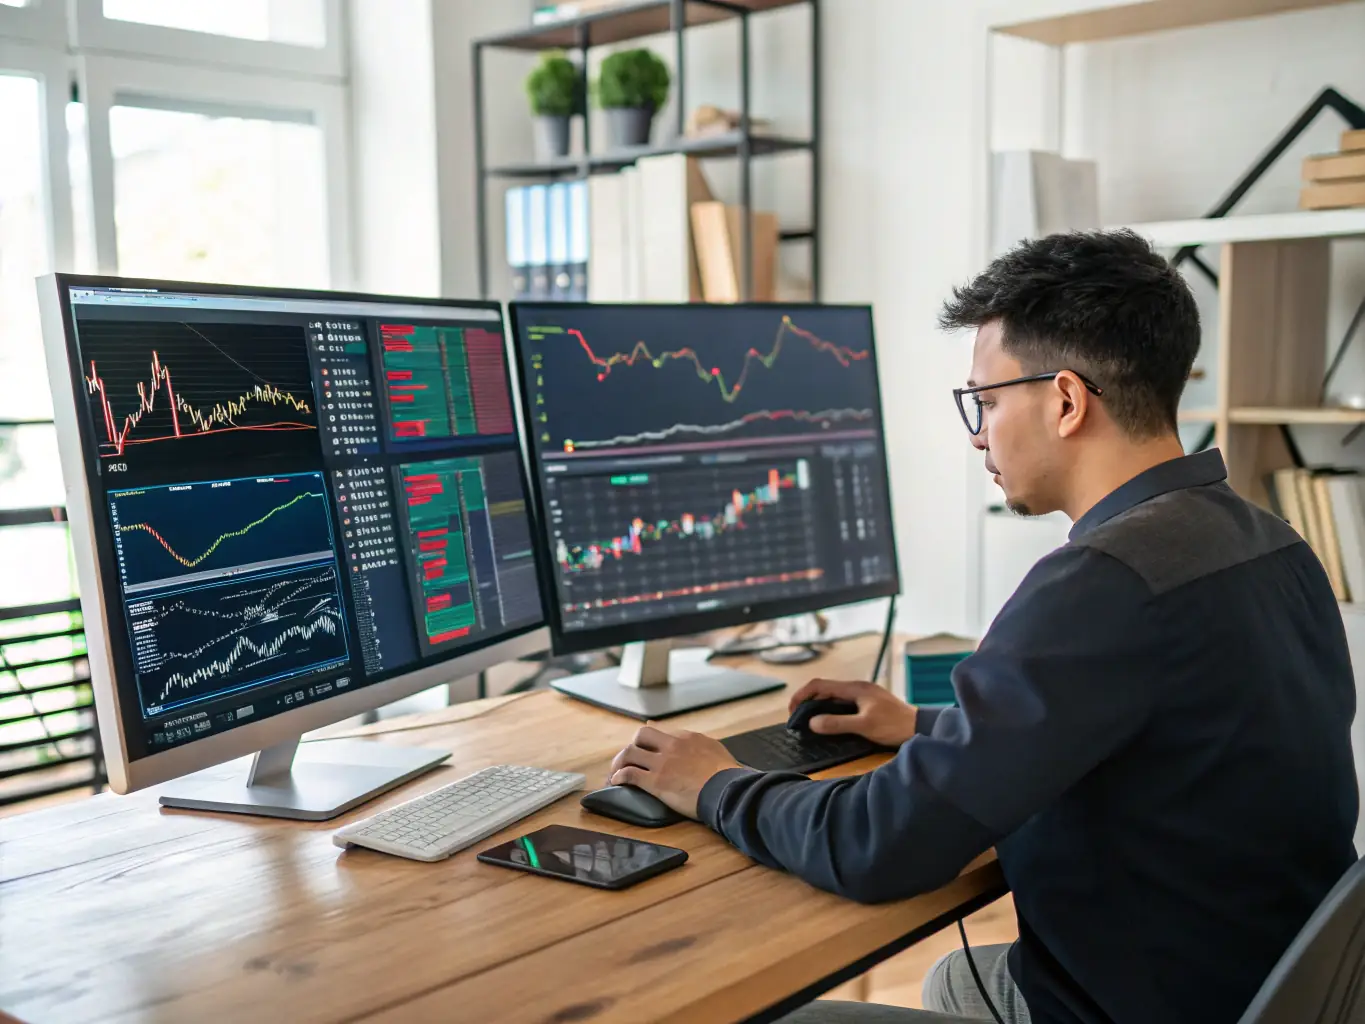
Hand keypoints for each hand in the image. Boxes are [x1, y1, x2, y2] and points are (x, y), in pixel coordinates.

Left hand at [608, 725, 741, 819]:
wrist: (728, 790)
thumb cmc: (729, 776)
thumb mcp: (717, 751)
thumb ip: (704, 745)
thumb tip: (704, 745)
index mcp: (688, 738)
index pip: (662, 732)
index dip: (650, 740)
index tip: (645, 746)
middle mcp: (672, 745)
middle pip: (642, 735)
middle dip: (634, 745)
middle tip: (632, 760)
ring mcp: (662, 763)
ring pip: (629, 753)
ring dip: (620, 762)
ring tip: (616, 772)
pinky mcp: (656, 781)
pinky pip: (629, 774)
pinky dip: (619, 777)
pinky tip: (617, 782)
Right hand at [787, 678, 918, 746]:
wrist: (920, 727)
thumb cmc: (894, 725)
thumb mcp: (864, 726)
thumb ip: (837, 723)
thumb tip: (812, 722)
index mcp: (854, 688)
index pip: (820, 685)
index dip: (802, 695)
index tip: (792, 710)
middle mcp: (857, 687)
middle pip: (825, 689)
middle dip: (807, 700)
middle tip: (797, 718)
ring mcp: (863, 694)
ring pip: (834, 696)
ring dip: (819, 705)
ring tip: (809, 721)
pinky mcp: (868, 703)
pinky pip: (842, 702)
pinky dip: (830, 709)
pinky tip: (829, 721)